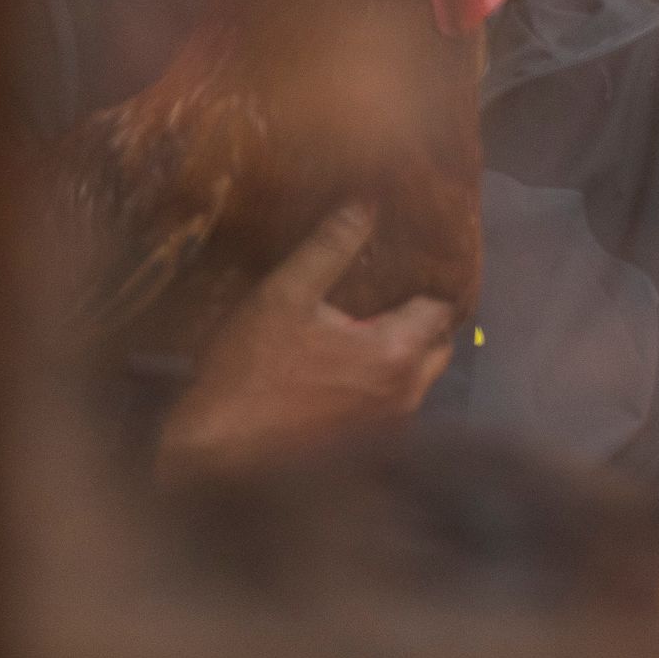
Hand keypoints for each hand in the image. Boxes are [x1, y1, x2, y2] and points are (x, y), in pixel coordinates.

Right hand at [155, 205, 456, 480]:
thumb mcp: (283, 297)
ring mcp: (390, 425)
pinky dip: (382, 381)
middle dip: (422, 319)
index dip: (431, 282)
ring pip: (417, 378)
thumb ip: (329, 248)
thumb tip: (367, 203)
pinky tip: (349, 365)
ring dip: (402, 352)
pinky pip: (392, 403)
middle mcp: (407, 393)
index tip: (415, 263)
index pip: (441, 308)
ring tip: (372, 323)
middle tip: (393, 293)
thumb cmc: (250, 372)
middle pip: (437, 345)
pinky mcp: (368, 447)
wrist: (217, 454)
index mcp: (397, 353)